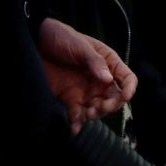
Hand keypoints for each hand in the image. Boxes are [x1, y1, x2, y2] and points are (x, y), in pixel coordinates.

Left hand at [36, 18, 135, 133]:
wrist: (36, 43)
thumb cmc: (62, 38)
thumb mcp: (80, 46)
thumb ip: (95, 62)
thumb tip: (108, 79)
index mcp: (108, 63)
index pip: (127, 79)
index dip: (129, 89)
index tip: (124, 97)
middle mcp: (100, 79)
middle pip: (115, 98)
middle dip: (111, 106)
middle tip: (99, 107)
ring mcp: (86, 90)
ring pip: (98, 109)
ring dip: (96, 115)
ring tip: (86, 114)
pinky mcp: (70, 98)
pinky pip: (77, 114)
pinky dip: (77, 123)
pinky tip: (74, 128)